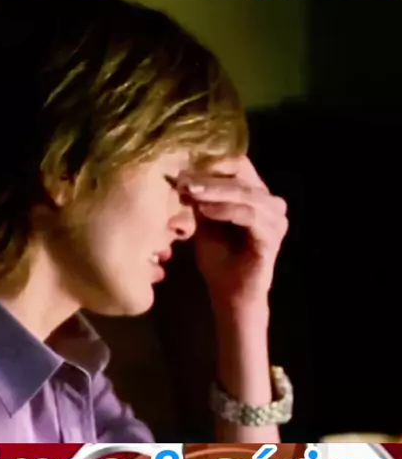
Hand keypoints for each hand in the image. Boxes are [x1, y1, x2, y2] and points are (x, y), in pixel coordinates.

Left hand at [179, 157, 287, 311]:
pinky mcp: (272, 237)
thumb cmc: (219, 258)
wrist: (230, 293)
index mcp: (256, 194)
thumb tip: (185, 175)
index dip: (211, 165)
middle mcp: (271, 203)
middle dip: (209, 177)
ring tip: (191, 193)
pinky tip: (204, 211)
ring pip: (245, 193)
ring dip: (215, 191)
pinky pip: (248, 215)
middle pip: (241, 175)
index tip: (183, 172)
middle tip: (184, 180)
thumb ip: (200, 199)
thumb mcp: (205, 222)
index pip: (238, 165)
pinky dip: (225, 210)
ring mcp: (275, 220)